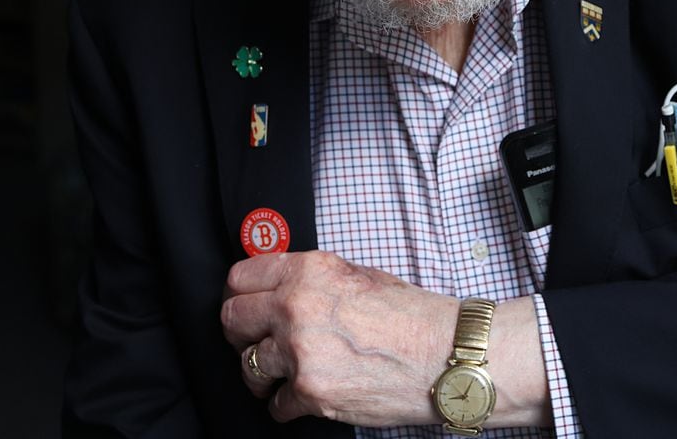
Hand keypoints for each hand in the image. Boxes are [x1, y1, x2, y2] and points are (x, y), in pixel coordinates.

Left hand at [221, 251, 457, 425]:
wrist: (444, 355)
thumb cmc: (411, 316)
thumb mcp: (358, 275)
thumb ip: (311, 279)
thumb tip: (278, 285)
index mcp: (308, 271)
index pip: (240, 277)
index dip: (239, 294)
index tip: (244, 305)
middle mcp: (296, 307)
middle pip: (232, 320)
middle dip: (242, 334)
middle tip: (257, 341)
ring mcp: (300, 352)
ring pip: (248, 366)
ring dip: (264, 374)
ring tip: (287, 373)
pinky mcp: (310, 392)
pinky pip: (275, 405)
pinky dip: (289, 404)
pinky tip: (310, 394)